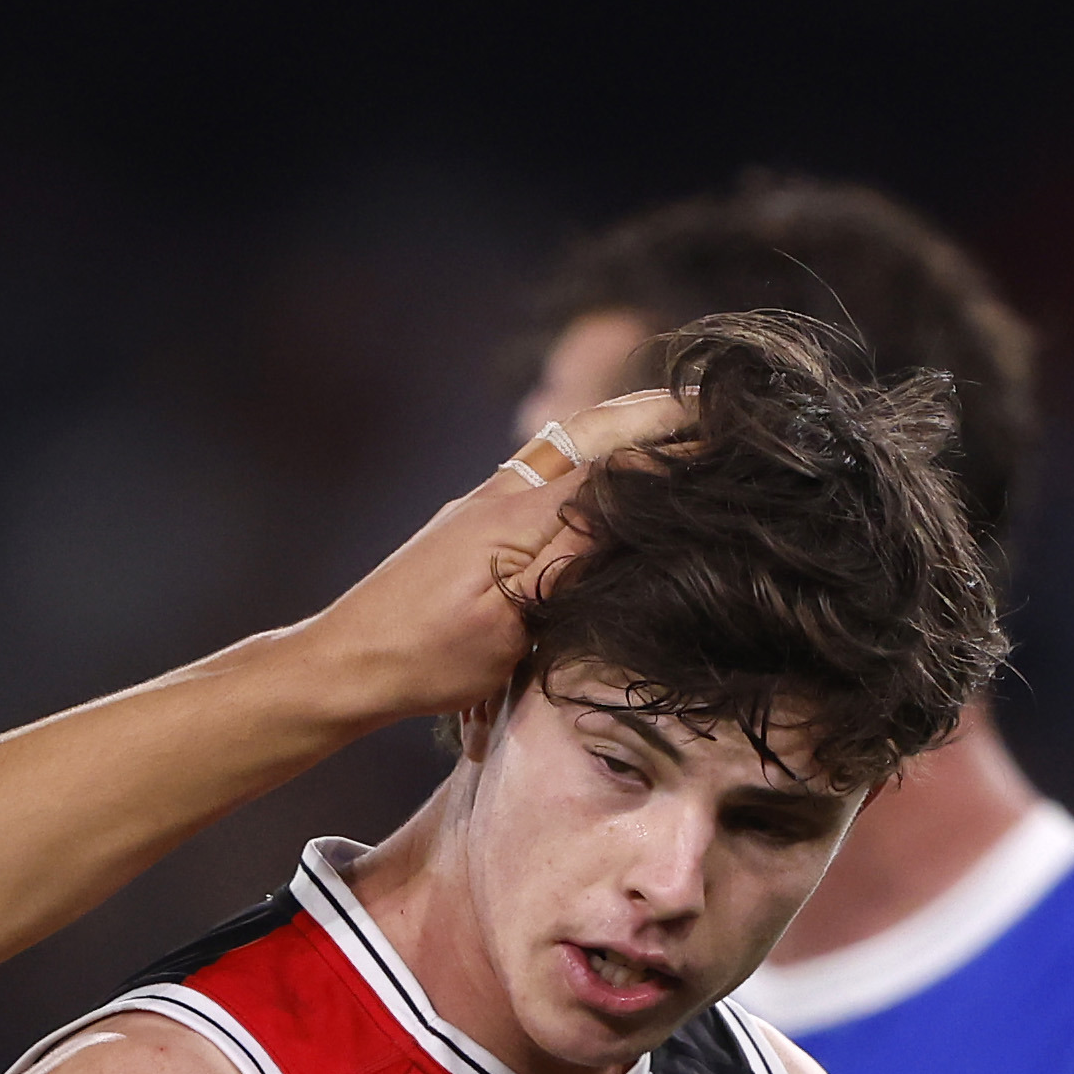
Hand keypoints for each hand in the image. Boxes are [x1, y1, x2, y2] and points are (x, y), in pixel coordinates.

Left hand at [286, 387, 688, 726]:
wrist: (345, 664)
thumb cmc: (424, 658)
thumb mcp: (508, 623)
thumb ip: (568, 561)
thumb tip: (632, 509)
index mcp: (518, 513)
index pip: (613, 461)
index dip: (672, 444)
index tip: (727, 433)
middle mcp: (504, 491)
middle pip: (593, 431)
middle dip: (655, 414)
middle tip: (715, 409)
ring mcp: (487, 502)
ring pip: (569, 444)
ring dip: (624, 428)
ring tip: (679, 425)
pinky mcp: (476, 521)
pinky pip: (547, 471)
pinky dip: (593, 458)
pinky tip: (612, 472)